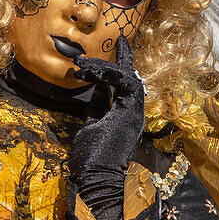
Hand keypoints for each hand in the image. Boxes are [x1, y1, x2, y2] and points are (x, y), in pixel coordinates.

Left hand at [68, 36, 143, 219]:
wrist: (97, 180)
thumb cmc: (91, 160)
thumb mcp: (90, 126)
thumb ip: (95, 109)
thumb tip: (95, 92)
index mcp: (123, 115)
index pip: (123, 85)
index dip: (116, 66)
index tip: (111, 49)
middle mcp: (133, 111)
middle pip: (132, 76)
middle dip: (123, 57)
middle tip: (119, 39)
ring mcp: (135, 112)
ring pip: (128, 77)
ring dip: (106, 66)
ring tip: (83, 64)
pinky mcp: (132, 112)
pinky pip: (127, 83)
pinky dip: (110, 74)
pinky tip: (93, 72)